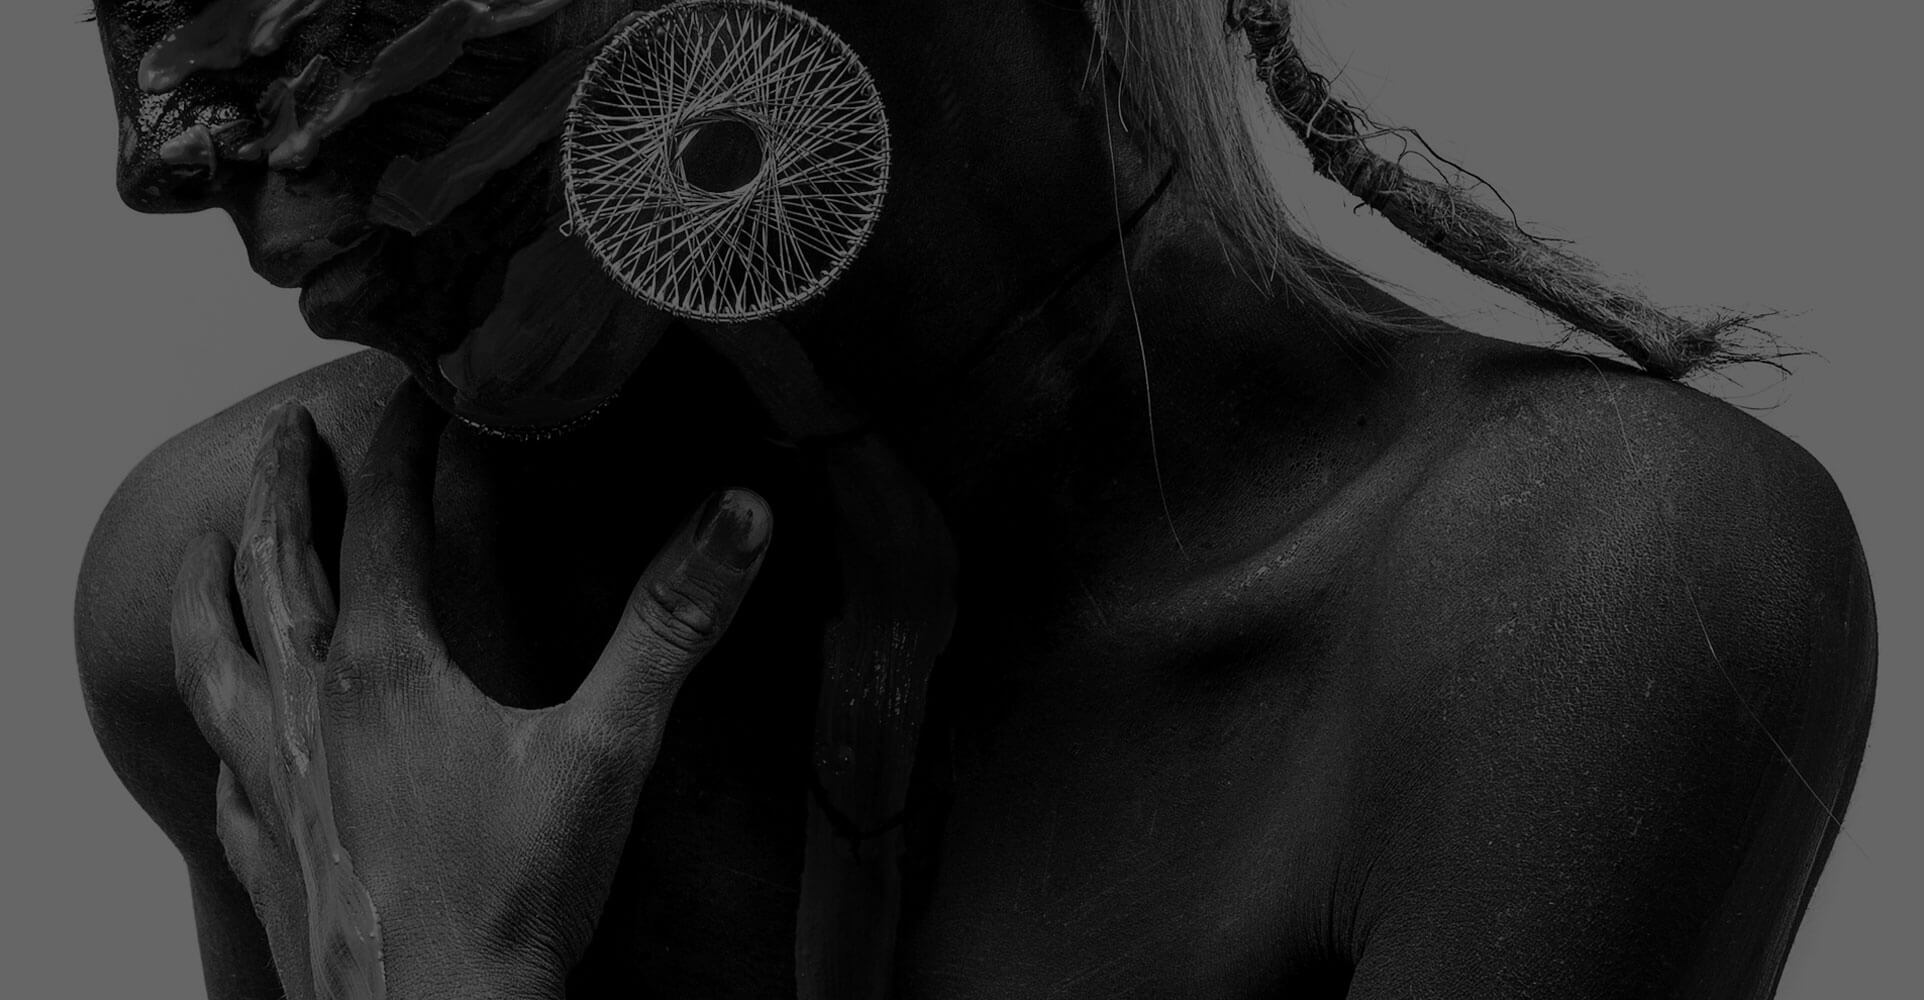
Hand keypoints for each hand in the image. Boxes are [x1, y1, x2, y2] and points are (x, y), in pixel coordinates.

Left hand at [170, 383, 771, 998]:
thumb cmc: (514, 896)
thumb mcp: (609, 745)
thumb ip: (672, 623)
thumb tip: (736, 517)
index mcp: (386, 666)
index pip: (383, 521)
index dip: (400, 449)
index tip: (420, 400)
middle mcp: (311, 708)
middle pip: (276, 568)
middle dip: (280, 490)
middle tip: (285, 438)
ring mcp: (275, 780)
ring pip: (213, 657)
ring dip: (205, 587)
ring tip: (206, 546)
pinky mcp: (265, 848)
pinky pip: (220, 767)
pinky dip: (216, 722)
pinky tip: (227, 728)